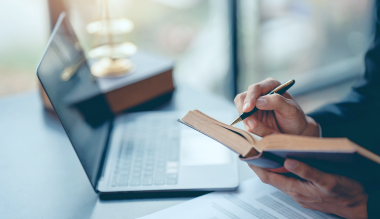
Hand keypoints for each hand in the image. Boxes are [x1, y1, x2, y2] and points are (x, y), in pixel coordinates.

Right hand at [234, 78, 319, 136]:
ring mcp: (254, 107)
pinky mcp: (251, 119)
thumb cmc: (295, 118)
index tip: (248, 110)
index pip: (254, 89)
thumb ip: (277, 102)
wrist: (296, 131)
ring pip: (243, 116)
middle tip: (254, 125)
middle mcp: (260, 94)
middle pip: (242, 100)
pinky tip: (269, 133)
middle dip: (247, 115)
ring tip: (272, 132)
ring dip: (256, 127)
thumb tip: (258, 101)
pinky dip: (257, 132)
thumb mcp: (291, 109)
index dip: (249, 99)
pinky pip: (247, 125)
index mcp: (270, 86)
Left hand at [250, 159, 368, 218]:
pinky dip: (282, 172)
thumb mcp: (327, 180)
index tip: (247, 156)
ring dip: (270, 168)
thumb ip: (307, 171)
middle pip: (271, 178)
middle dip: (260, 166)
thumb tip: (288, 161)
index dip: (256, 166)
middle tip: (252, 152)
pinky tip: (283, 164)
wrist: (358, 206)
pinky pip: (289, 181)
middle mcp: (295, 192)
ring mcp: (300, 194)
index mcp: (296, 189)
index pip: (269, 177)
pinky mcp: (306, 193)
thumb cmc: (345, 193)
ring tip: (263, 155)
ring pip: (279, 179)